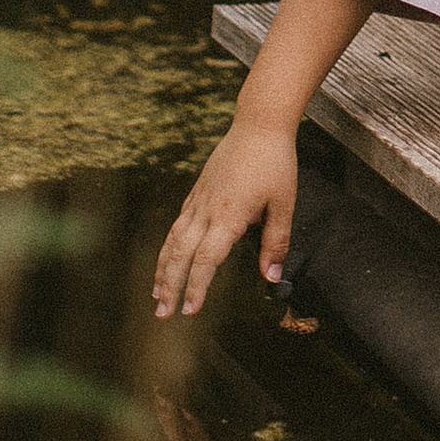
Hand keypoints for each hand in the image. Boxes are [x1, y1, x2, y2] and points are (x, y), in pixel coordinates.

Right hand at [154, 116, 297, 318]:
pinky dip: (168, 246)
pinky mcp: (197, 193)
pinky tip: (168, 259)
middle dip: (169, 286)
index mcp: (228, 217)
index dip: (196, 287)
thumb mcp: (284, 204)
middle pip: (180, 255)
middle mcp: (206, 211)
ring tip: (156, 294)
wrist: (258, 126)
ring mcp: (198, 200)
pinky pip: (177, 225)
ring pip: (172, 240)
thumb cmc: (275, 164)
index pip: (206, 261)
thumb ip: (276, 242)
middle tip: (161, 315)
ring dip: (162, 269)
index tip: (190, 310)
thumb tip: (271, 277)